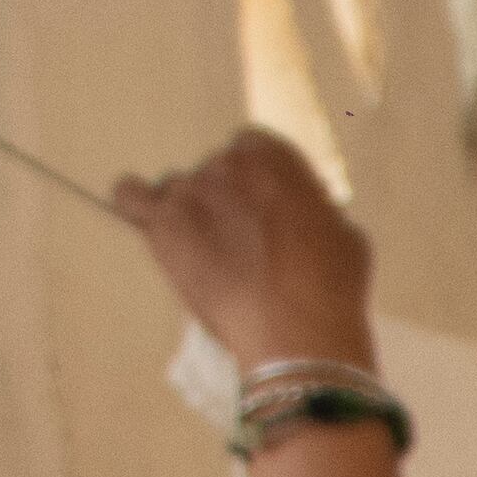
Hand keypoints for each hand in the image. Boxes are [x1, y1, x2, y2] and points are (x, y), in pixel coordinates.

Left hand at [113, 128, 373, 370]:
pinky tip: (151, 217)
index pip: (255, 146)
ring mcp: (190, 193)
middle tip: (249, 238)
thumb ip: (314, 209)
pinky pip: (130, 196)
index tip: (272, 203)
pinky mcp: (163, 226)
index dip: (264, 178)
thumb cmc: (329, 286)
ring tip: (213, 248)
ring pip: (180, 188)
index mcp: (273, 158)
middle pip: (217, 170)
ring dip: (194, 210)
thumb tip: (304, 213)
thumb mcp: (345, 234)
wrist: (297, 330)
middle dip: (231, 198)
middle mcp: (227, 165)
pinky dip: (137, 202)